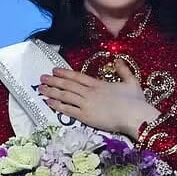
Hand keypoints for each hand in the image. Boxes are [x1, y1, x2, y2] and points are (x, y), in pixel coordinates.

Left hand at [40, 59, 160, 139]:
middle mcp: (90, 92)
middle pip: (68, 85)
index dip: (65, 73)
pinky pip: (68, 110)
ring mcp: (86, 104)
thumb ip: (123, 70)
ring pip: (65, 96)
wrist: (135, 116)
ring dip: (52, 91)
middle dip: (53, 81)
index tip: (55, 70)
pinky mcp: (86, 116)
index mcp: (99, 84)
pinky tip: (48, 102)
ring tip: (40, 89)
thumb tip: (118, 59)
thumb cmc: (136, 101)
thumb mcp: (132, 82)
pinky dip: (57, 105)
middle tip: (41, 78)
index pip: (78, 77)